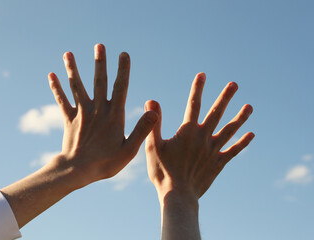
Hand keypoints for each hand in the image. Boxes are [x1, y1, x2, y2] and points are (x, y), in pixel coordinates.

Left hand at [48, 44, 157, 189]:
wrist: (77, 171)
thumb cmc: (105, 163)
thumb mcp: (129, 150)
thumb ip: (142, 130)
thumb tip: (154, 112)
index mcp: (114, 116)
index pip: (120, 87)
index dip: (123, 70)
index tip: (123, 54)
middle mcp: (97, 110)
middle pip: (99, 81)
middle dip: (99, 62)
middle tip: (99, 45)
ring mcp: (81, 113)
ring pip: (77, 86)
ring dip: (73, 69)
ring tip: (68, 53)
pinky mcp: (69, 119)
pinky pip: (62, 100)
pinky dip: (56, 88)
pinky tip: (51, 75)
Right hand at [145, 72, 253, 200]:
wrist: (178, 196)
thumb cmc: (162, 171)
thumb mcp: (153, 145)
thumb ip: (154, 123)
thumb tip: (151, 100)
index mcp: (187, 132)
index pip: (193, 104)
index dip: (197, 88)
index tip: (202, 74)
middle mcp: (203, 138)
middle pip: (217, 113)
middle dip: (225, 97)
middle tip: (235, 84)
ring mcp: (213, 150)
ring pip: (230, 130)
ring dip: (240, 117)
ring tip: (249, 106)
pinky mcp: (219, 163)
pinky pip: (234, 151)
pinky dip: (243, 142)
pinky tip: (252, 134)